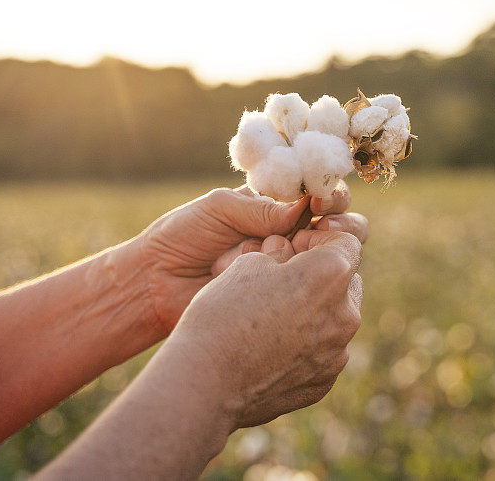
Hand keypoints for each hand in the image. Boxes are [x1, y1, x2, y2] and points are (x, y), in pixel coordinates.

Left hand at [133, 182, 367, 333]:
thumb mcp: (218, 209)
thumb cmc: (181, 237)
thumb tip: (302, 210)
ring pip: (328, 262)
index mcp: (275, 206)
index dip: (329, 194)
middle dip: (340, 224)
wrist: (154, 285)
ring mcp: (288, 270)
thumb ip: (258, 207)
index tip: (323, 199)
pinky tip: (274, 279)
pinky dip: (293, 283)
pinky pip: (305, 292)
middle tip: (327, 226)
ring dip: (312, 254)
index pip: (319, 194)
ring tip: (284, 255)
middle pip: (338, 228)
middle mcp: (289, 237)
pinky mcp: (282, 301)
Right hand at [167, 229, 362, 428]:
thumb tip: (286, 251)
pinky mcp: (325, 382)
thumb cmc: (223, 314)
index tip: (292, 247)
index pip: (346, 241)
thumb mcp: (246, 265)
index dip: (318, 239)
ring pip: (335, 319)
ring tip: (273, 318)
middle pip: (346, 282)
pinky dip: (306, 346)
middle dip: (321, 277)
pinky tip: (271, 350)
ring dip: (315, 312)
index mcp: (330, 275)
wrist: (206, 384)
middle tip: (282, 282)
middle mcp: (345, 314)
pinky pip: (324, 353)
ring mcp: (338, 353)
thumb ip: (278, 253)